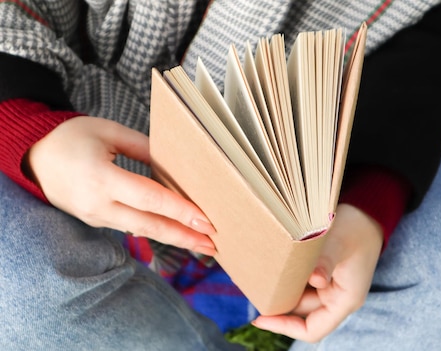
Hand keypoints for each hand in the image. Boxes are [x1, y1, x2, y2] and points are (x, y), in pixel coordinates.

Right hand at [27, 116, 216, 255]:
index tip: (206, 221)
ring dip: (173, 238)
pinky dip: (154, 231)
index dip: (180, 211)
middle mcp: (98, 203)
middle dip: (184, 236)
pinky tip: (175, 234)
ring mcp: (95, 216)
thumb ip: (144, 147)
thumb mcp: (108, 132)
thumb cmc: (71, 137)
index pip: (150, 198)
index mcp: (101, 177)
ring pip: (141, 230)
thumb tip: (175, 163)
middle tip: (213, 245)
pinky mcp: (95, 221)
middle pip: (149, 225)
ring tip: (202, 244)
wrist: (32, 157)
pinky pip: (129, 227)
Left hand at [252, 203, 382, 342]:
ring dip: (281, 291)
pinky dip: (287, 279)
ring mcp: (329, 287)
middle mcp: (336, 298)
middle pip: (301, 315)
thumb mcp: (339, 243)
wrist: (367, 212)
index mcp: (345, 300)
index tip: (261, 317)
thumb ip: (326, 262)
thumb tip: (315, 279)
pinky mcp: (322, 275)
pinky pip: (300, 284)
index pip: (312, 330)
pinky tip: (272, 269)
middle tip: (255, 293)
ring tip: (260, 280)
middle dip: (278, 306)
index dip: (285, 327)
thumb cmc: (356, 228)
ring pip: (298, 298)